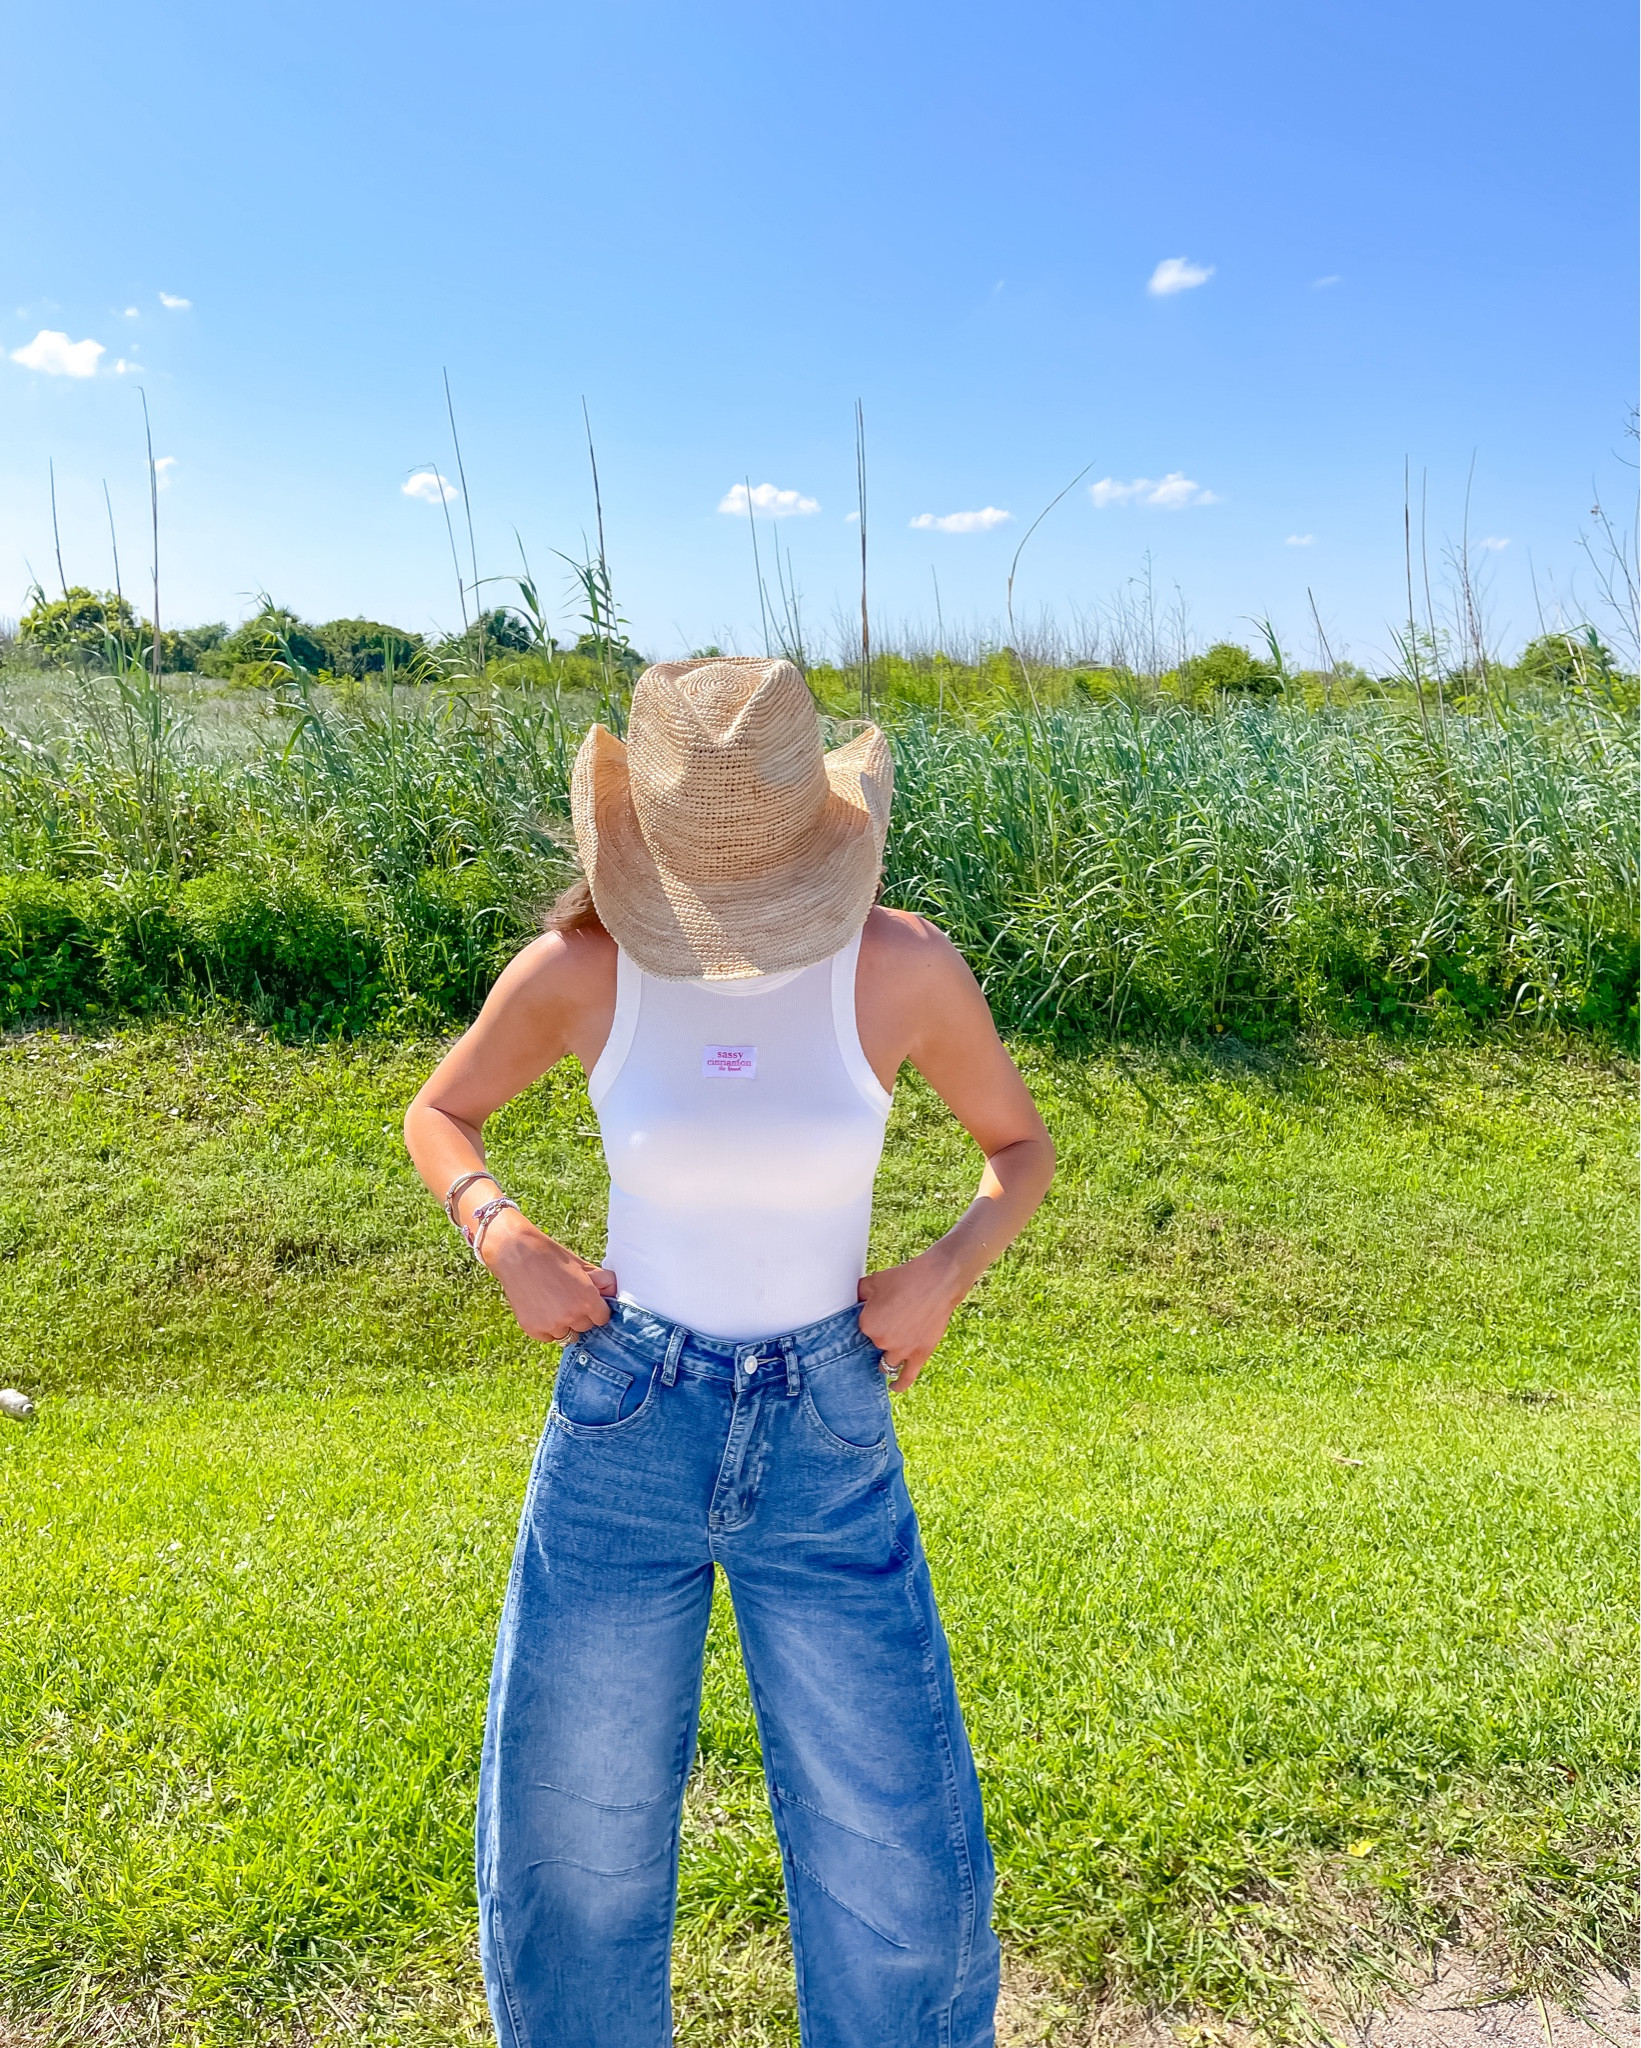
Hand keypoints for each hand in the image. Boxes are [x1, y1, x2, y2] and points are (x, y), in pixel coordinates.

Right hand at [480, 1210, 616, 1342]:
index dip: (595, 1308)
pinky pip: (548, 1337)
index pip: (602, 1318)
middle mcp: (572, 1317)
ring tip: (552, 1301)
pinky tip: (540, 1307)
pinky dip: (546, 1327)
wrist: (517, 1253)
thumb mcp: (582, 1266)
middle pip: (585, 1327)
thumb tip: (614, 1293)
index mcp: (588, 1301)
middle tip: (566, 1297)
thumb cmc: (551, 1256)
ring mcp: (552, 1326)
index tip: (586, 1300)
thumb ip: (603, 1282)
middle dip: (580, 1315)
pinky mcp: (534, 1330)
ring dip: (563, 1323)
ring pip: (566, 1334)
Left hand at [857, 1247, 964, 1391]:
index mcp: (866, 1323)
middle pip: (873, 1346)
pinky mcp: (919, 1355)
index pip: (860, 1330)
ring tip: (887, 1354)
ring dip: (885, 1359)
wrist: (938, 1281)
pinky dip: (899, 1384)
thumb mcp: (874, 1281)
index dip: (869, 1322)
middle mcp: (881, 1340)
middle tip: (888, 1326)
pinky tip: (894, 1387)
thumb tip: (854, 1301)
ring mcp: (900, 1350)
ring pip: (886, 1363)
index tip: (875, 1317)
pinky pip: (906, 1377)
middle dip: (879, 1337)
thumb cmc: (906, 1278)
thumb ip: (859, 1294)